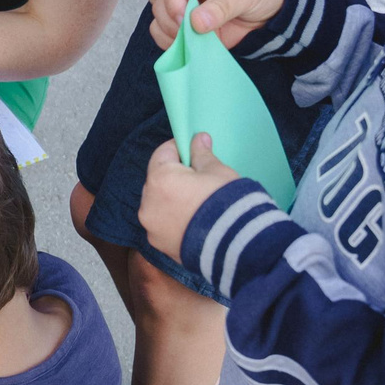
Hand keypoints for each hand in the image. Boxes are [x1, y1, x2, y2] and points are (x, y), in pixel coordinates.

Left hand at [138, 132, 240, 259]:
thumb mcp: (217, 171)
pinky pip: (162, 224)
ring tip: (198, 203)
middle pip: (158, 179)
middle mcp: (148, 202)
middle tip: (199, 179)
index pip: (163, 152)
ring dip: (172, 198)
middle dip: (175, 175)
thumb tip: (198, 138)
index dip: (179, 149)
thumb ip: (202, 154)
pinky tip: (194, 220)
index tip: (193, 150)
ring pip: (158, 202)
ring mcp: (151, 226)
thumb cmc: (226, 202)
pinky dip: (174, 219)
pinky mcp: (158, 244)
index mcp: (160, 178)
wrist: (237, 246)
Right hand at [147, 0, 289, 50]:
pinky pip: (165, 35)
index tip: (184, 21)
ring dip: (170, 32)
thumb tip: (195, 23)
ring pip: (158, 18)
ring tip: (194, 38)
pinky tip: (188, 45)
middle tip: (187, 29)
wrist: (275, 11)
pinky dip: (171, 44)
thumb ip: (221, 7)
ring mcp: (185, 8)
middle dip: (169, 17)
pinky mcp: (188, 28)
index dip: (172, 2)